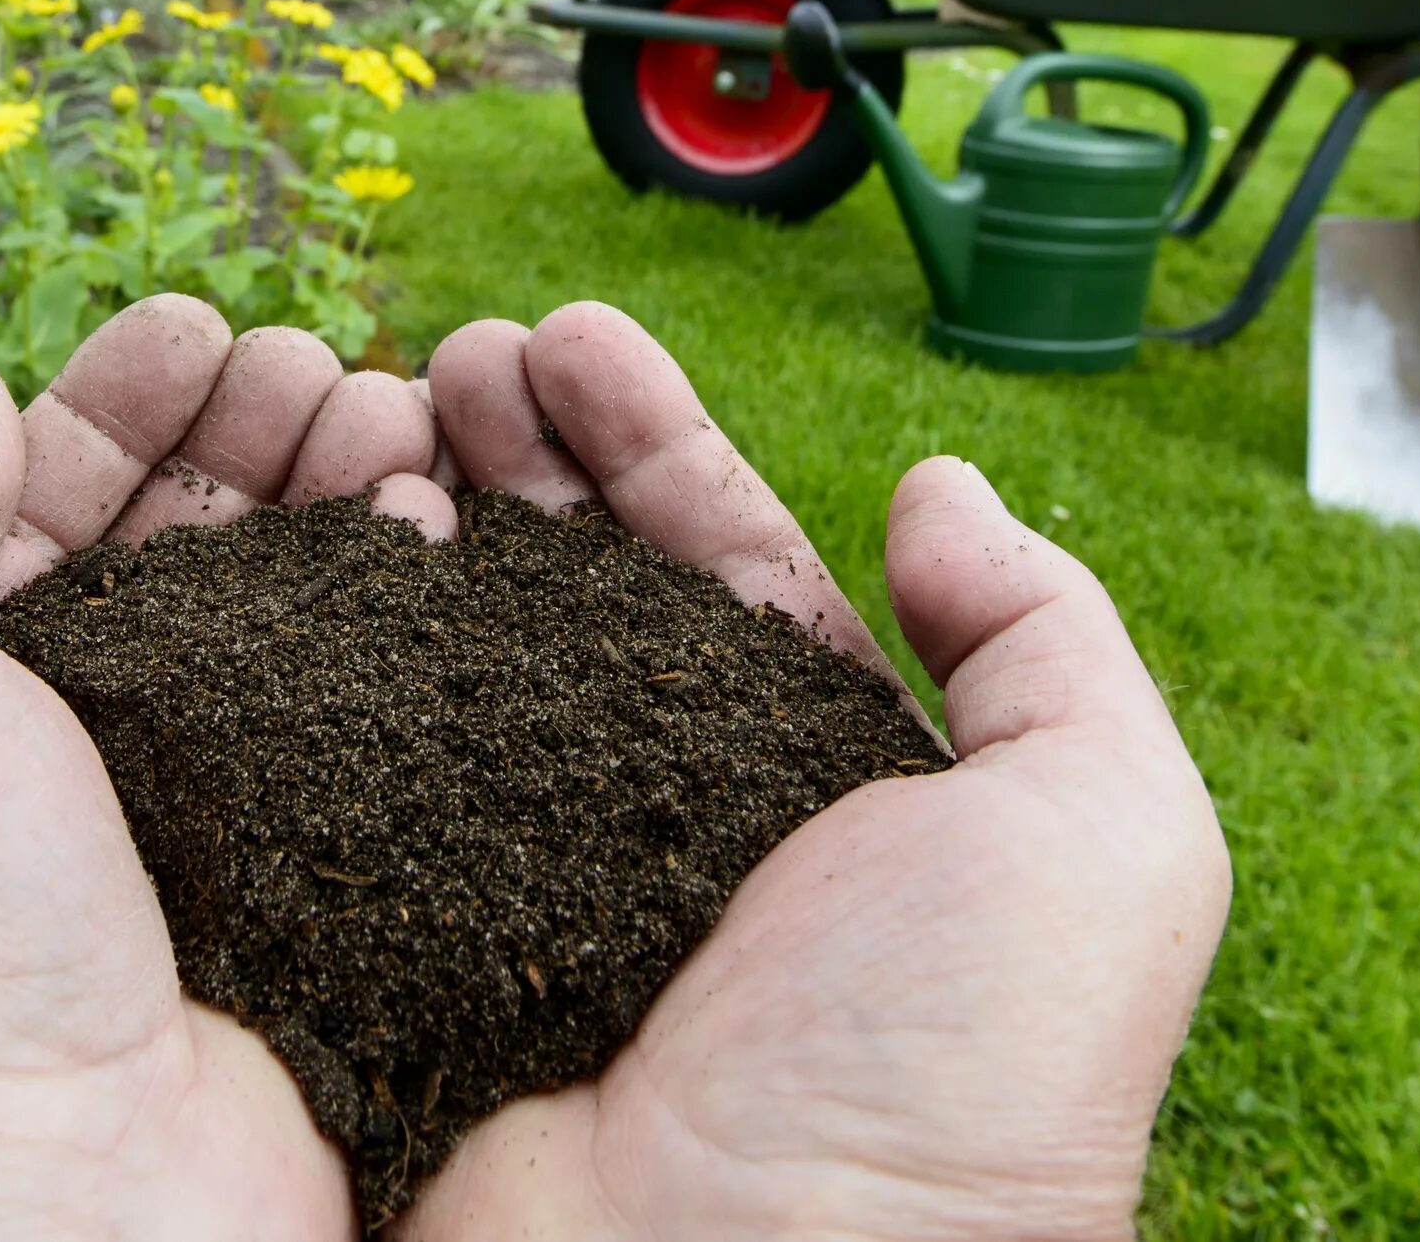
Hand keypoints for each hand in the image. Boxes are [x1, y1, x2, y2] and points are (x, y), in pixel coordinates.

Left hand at [0, 297, 453, 1241]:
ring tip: (405, 428)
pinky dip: (422, 639)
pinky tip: (449, 553)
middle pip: (183, 553)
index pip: (34, 505)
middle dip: (254, 438)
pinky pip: (386, 748)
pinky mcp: (319, 921)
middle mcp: (64, 773)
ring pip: (299, 636)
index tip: (204, 322)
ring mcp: (201, 850)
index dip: (118, 399)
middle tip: (328, 366)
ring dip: (349, 511)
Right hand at [399, 304, 1229, 1241]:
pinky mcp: (400, 951)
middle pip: (569, 586)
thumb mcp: (1100, 836)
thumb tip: (940, 488)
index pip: (720, 567)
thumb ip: (1049, 643)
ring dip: (414, 510)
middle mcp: (659, 822)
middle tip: (457, 350)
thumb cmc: (959, 1085)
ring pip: (450, 653)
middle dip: (517, 450)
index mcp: (815, 789)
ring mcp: (518, 884)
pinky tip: (318, 540)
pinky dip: (326, 650)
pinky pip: (349, 770)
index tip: (569, 335)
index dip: (649, 443)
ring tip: (380, 398)